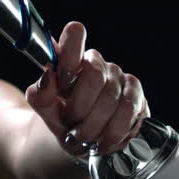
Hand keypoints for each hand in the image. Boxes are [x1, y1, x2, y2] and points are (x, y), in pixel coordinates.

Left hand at [24, 21, 149, 156]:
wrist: (84, 143)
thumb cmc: (64, 122)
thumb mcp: (46, 112)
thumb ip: (41, 95)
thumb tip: (47, 77)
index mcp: (72, 60)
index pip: (76, 35)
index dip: (70, 55)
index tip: (62, 83)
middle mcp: (97, 63)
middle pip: (94, 73)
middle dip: (80, 108)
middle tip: (72, 125)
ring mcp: (120, 78)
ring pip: (111, 98)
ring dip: (94, 126)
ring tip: (85, 138)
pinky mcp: (137, 96)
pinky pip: (128, 111)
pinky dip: (113, 132)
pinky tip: (104, 140)